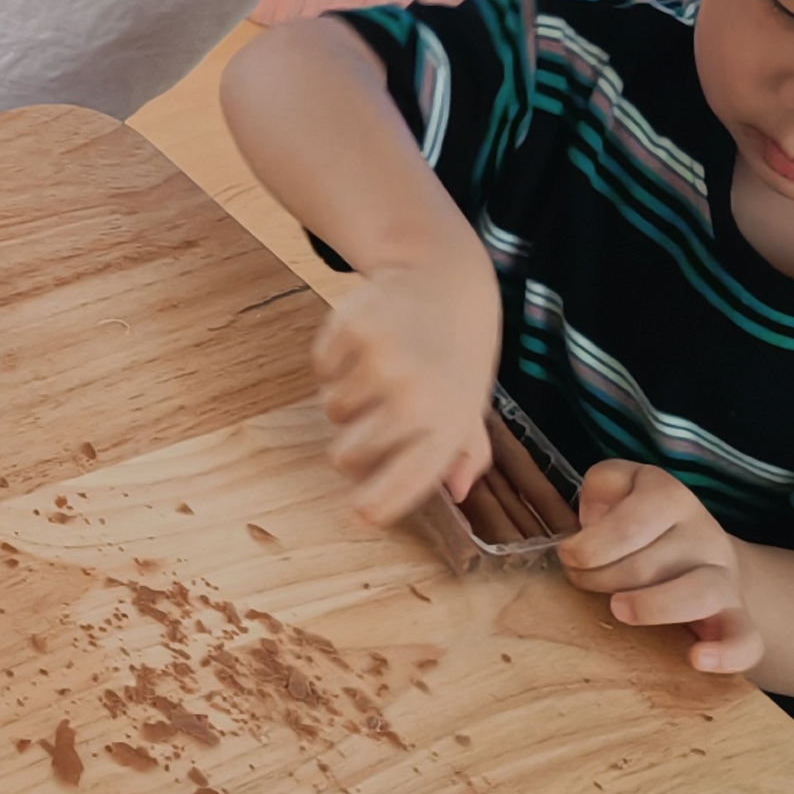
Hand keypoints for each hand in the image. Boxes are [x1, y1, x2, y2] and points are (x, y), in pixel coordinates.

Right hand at [309, 249, 501, 528]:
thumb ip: (467, 451)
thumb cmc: (456, 351)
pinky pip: (321, 369)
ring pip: (331, 410)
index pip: (403, 483)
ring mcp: (380, 363)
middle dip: (352, 444)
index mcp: (447, 425)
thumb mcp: (472, 403)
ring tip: (378, 370)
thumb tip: (455, 492)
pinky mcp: (350, 331)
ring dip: (346, 396)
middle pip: (347, 455)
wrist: (442, 278)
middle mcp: (414, 399)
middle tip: (373, 417)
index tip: (358, 515)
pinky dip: (334, 361)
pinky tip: (364, 343)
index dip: (375, 506)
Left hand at [561, 461, 762, 673]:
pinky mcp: (736, 618)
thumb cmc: (638, 526)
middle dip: (602, 578)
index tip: (569, 556)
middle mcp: (704, 534)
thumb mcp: (617, 489)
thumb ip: (601, 487)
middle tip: (582, 582)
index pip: (632, 521)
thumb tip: (595, 517)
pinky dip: (727, 653)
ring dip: (654, 606)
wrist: (696, 555)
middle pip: (653, 563)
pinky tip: (698, 660)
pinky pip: (746, 639)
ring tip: (620, 611)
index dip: (591, 545)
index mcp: (670, 498)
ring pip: (703, 592)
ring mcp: (724, 578)